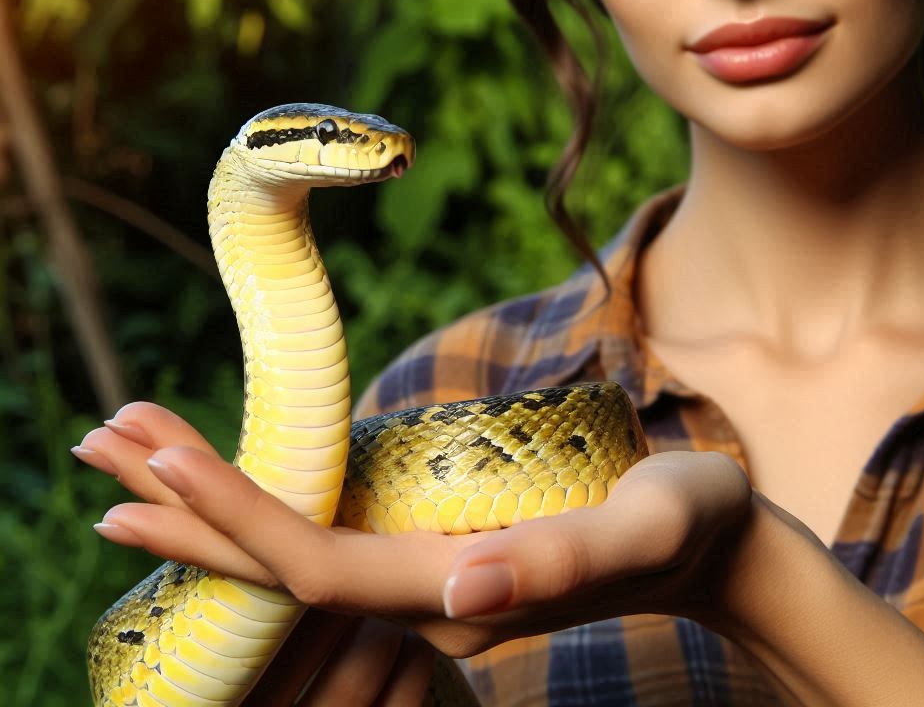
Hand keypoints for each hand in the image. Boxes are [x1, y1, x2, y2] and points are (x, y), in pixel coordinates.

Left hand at [75, 403, 752, 658]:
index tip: (153, 464)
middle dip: (185, 507)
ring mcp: (425, 571)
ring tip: (134, 456)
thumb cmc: (687, 523)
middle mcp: (422, 591)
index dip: (234, 518)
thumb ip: (559, 566)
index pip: (316, 567)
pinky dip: (269, 499)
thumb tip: (461, 599)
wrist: (705, 542)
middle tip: (97, 444)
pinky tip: (237, 481)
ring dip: (210, 501)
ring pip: (295, 545)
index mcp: (456, 588)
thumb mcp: (643, 528)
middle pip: (279, 559)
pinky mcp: (437, 546)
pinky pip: (331, 529)